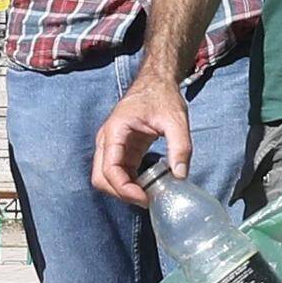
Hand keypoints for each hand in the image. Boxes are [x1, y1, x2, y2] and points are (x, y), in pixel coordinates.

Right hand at [89, 70, 192, 203]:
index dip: (124, 189)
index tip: (145, 198)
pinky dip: (128, 185)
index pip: (109, 169)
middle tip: (146, 200)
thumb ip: (180, 146)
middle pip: (100, 178)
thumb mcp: (176, 119)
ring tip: (148, 195)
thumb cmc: (162, 96)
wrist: (156, 82)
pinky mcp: (120, 150)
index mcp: (115, 131)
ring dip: (123, 191)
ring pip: (106, 178)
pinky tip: (147, 187)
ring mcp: (111, 146)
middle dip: (121, 194)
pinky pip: (117, 173)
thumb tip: (180, 175)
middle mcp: (107, 140)